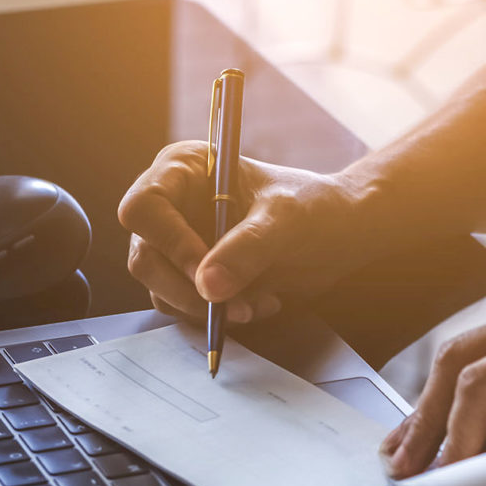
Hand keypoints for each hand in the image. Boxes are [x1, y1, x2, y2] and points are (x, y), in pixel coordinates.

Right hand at [117, 141, 382, 322]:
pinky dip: (219, 315)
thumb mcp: (285, 222)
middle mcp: (172, 206)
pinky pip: (186, 307)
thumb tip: (206, 287)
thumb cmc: (315, 208)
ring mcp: (179, 245)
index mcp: (183, 170)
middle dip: (187, 290)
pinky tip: (260, 303)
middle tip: (233, 306)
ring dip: (207, 309)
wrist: (341, 234)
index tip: (206, 272)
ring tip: (257, 304)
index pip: (144, 208)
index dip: (169, 243)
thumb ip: (247, 249)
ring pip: (162, 290)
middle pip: (145, 258)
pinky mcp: (194, 277)